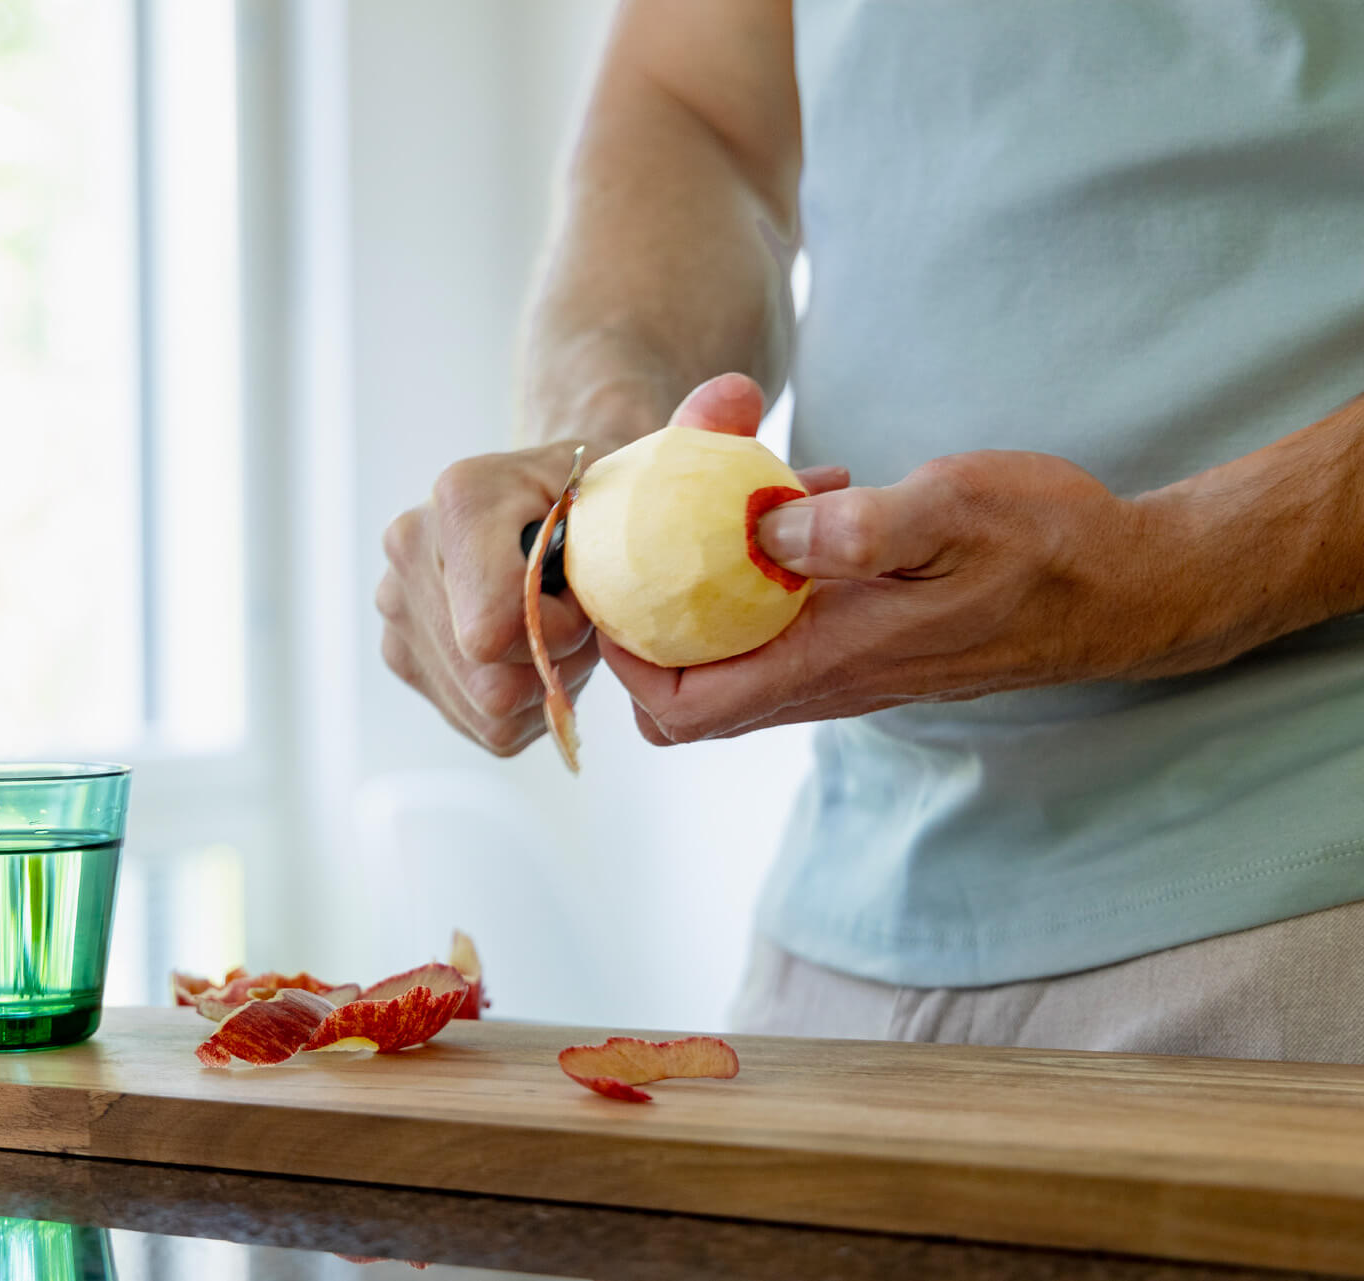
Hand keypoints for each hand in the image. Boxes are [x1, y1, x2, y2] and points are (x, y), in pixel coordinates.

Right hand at [378, 373, 843, 754]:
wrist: (559, 500)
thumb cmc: (616, 489)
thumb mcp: (660, 460)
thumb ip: (703, 429)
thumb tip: (738, 394)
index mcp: (461, 493)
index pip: (495, 627)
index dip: (560, 631)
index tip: (593, 599)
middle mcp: (407, 545)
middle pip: (491, 677)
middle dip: (554, 661)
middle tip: (588, 618)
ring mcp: (394, 604)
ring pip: (487, 707)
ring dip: (544, 685)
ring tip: (564, 629)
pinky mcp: (402, 653)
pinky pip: (481, 724)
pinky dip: (527, 706)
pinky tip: (544, 655)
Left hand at [602, 450, 1166, 742]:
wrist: (1128, 586)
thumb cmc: (1050, 546)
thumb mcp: (955, 510)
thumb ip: (858, 528)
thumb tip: (762, 529)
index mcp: (829, 661)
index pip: (684, 705)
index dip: (628, 658)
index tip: (612, 583)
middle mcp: (826, 678)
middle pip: (688, 692)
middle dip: (651, 619)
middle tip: (653, 532)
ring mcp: (845, 661)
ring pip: (733, 648)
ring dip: (714, 576)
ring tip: (744, 487)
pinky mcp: (867, 636)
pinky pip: (785, 616)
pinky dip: (770, 561)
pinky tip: (812, 490)